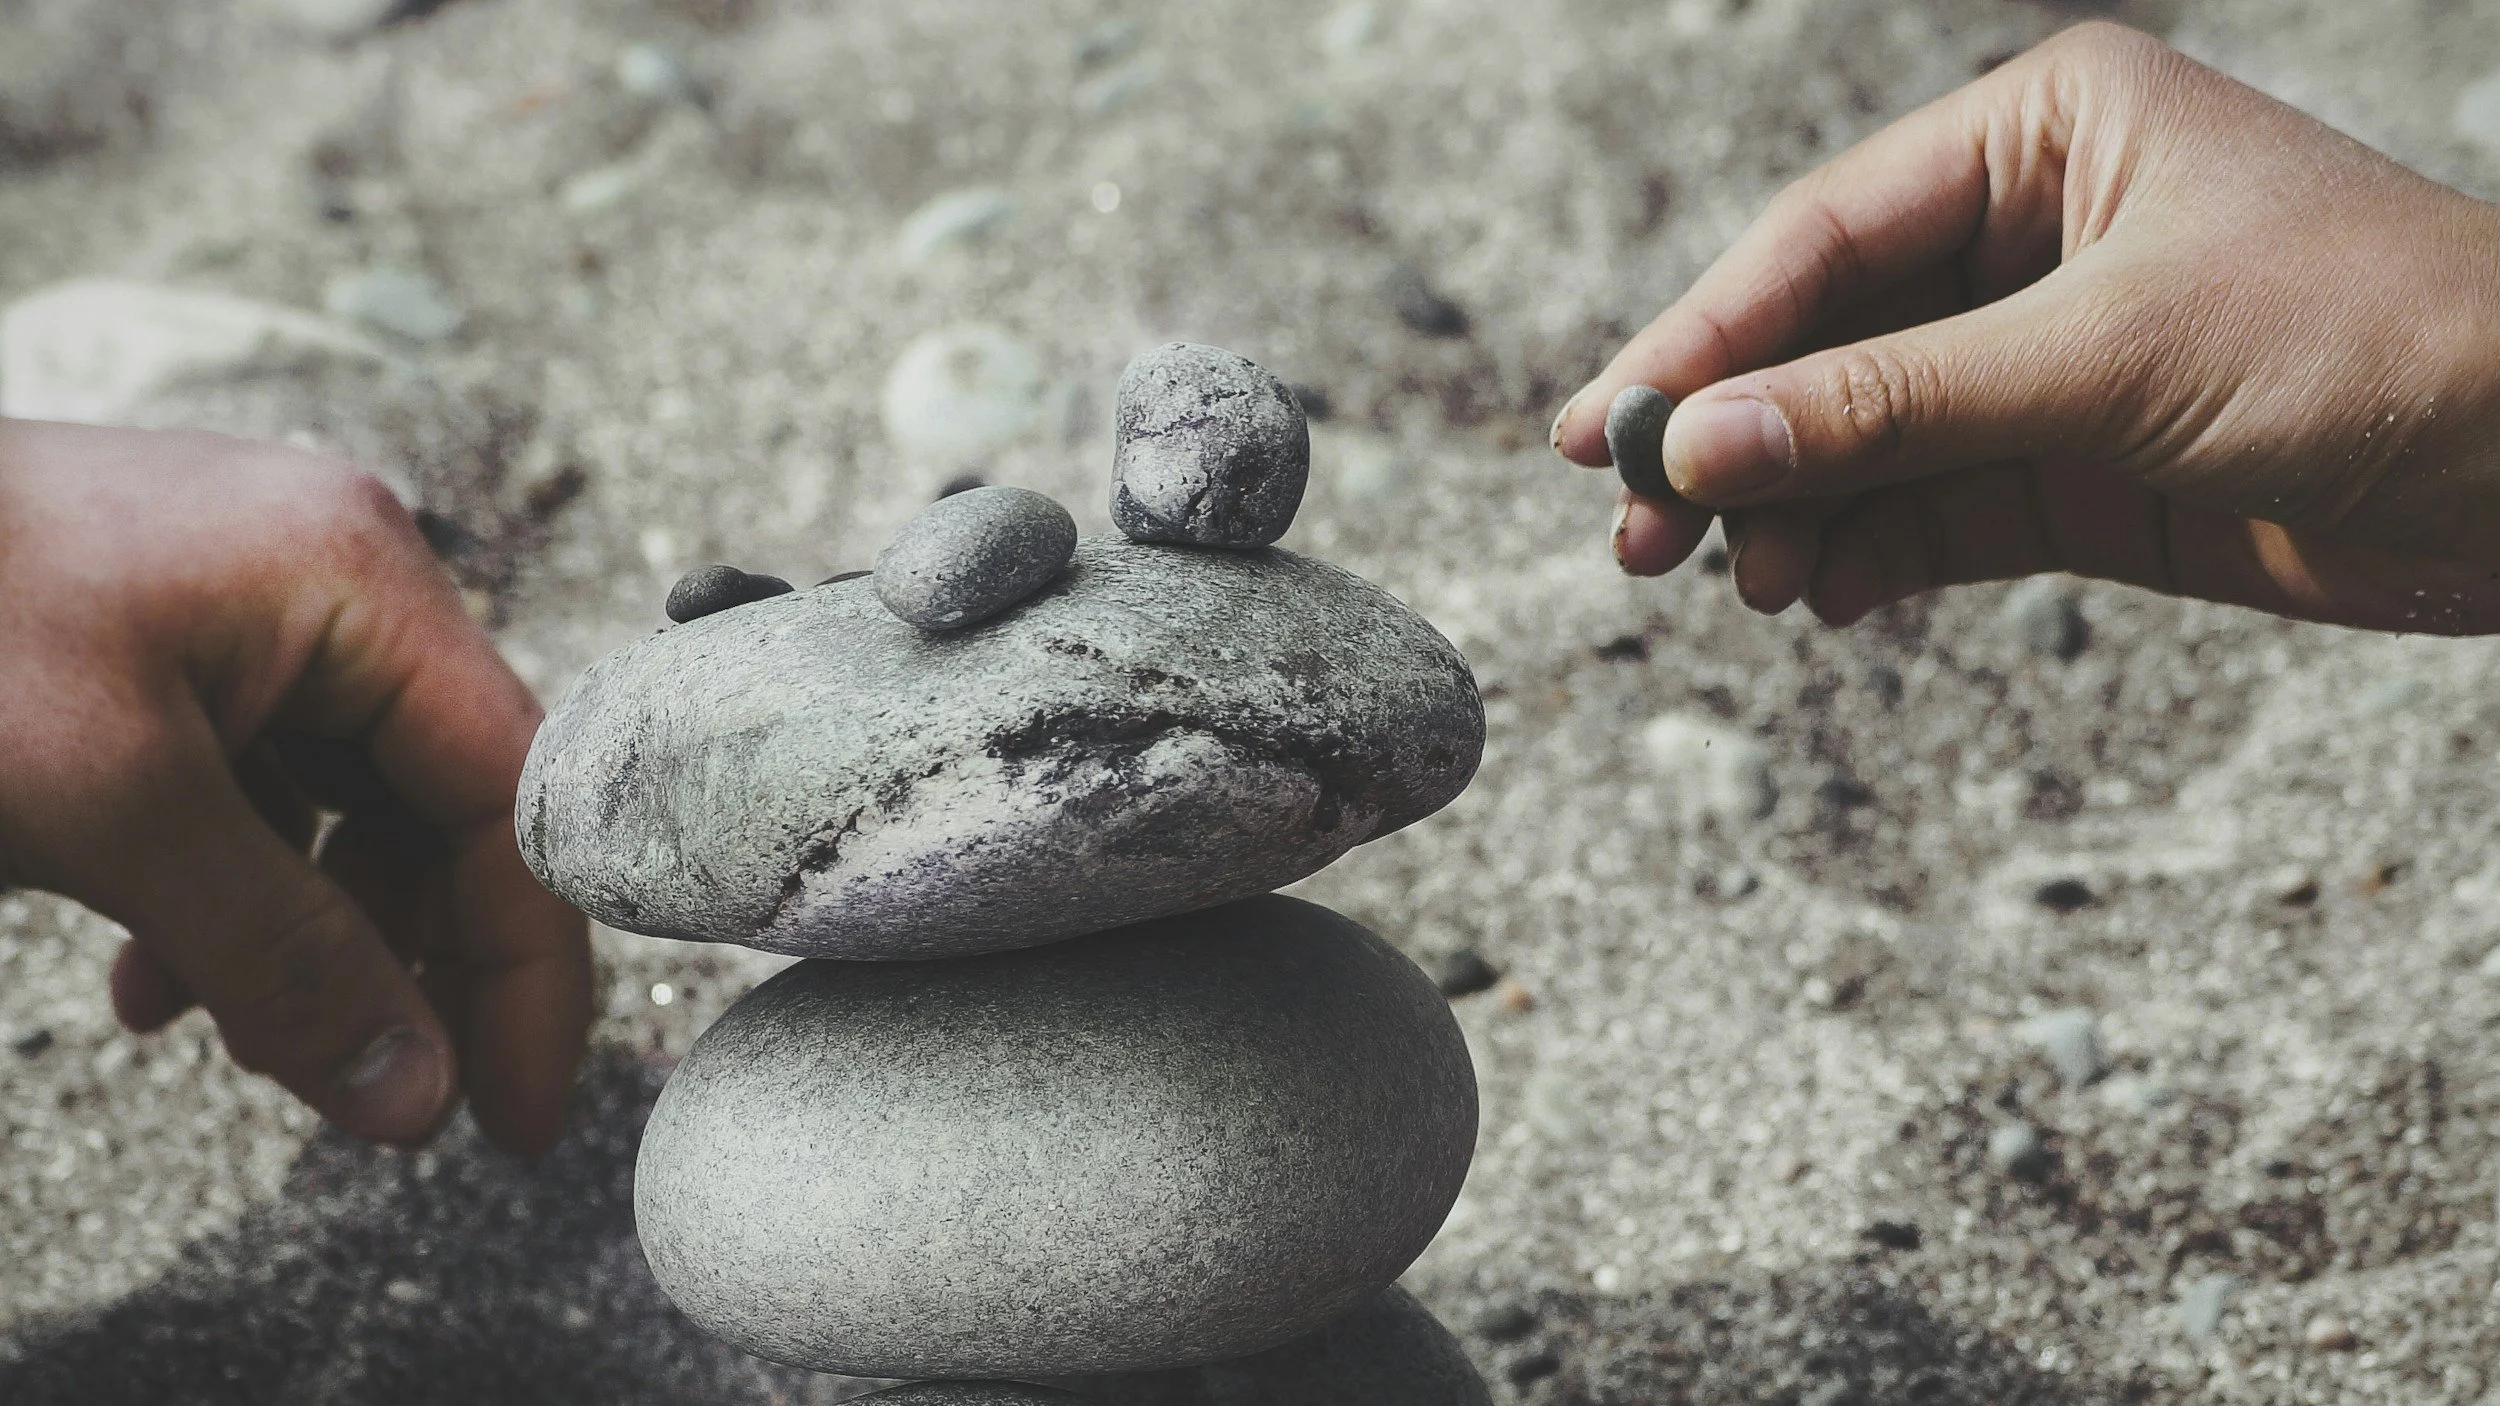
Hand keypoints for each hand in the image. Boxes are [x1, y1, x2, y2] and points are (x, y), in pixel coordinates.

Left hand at [0, 419, 589, 1154]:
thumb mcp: (115, 811)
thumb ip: (282, 959)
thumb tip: (414, 1098)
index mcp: (360, 580)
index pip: (515, 796)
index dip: (527, 967)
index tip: (512, 1116)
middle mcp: (339, 581)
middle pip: (445, 811)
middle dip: (409, 968)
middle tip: (389, 1107)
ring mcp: (264, 609)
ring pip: (353, 816)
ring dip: (311, 945)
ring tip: (235, 1046)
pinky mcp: (192, 647)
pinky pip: (267, 794)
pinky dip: (234, 900)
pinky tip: (158, 983)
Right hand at [1552, 22, 2499, 634]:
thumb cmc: (2369, 337)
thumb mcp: (2106, 358)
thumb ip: (1894, 407)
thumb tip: (1705, 449)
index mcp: (2044, 137)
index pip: (1824, 239)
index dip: (1704, 336)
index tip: (1603, 430)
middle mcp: (2032, 236)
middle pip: (1824, 340)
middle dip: (1732, 439)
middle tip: (1632, 531)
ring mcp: (2050, 359)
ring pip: (1866, 438)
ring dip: (1790, 512)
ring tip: (1729, 584)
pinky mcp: (2078, 469)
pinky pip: (1930, 510)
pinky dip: (1865, 557)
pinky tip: (1815, 598)